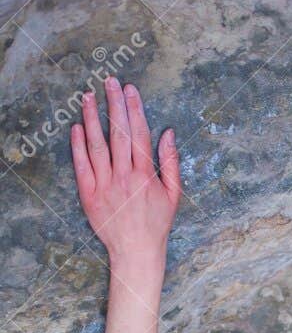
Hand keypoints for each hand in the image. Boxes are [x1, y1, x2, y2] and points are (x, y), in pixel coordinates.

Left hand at [71, 78, 180, 265]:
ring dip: (92, 118)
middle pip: (118, 134)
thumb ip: (171, 163)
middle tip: (109, 82)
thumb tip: (169, 134)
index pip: (139, 134)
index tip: (130, 89)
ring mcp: (105, 185)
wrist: (136, 251)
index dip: (134, 109)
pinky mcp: (89, 194)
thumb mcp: (173, 194)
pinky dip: (78, 145)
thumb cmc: (156, 222)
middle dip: (114, 105)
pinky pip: (82, 165)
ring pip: (97, 145)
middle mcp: (124, 177)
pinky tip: (77, 127)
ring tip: (88, 96)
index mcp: (146, 175)